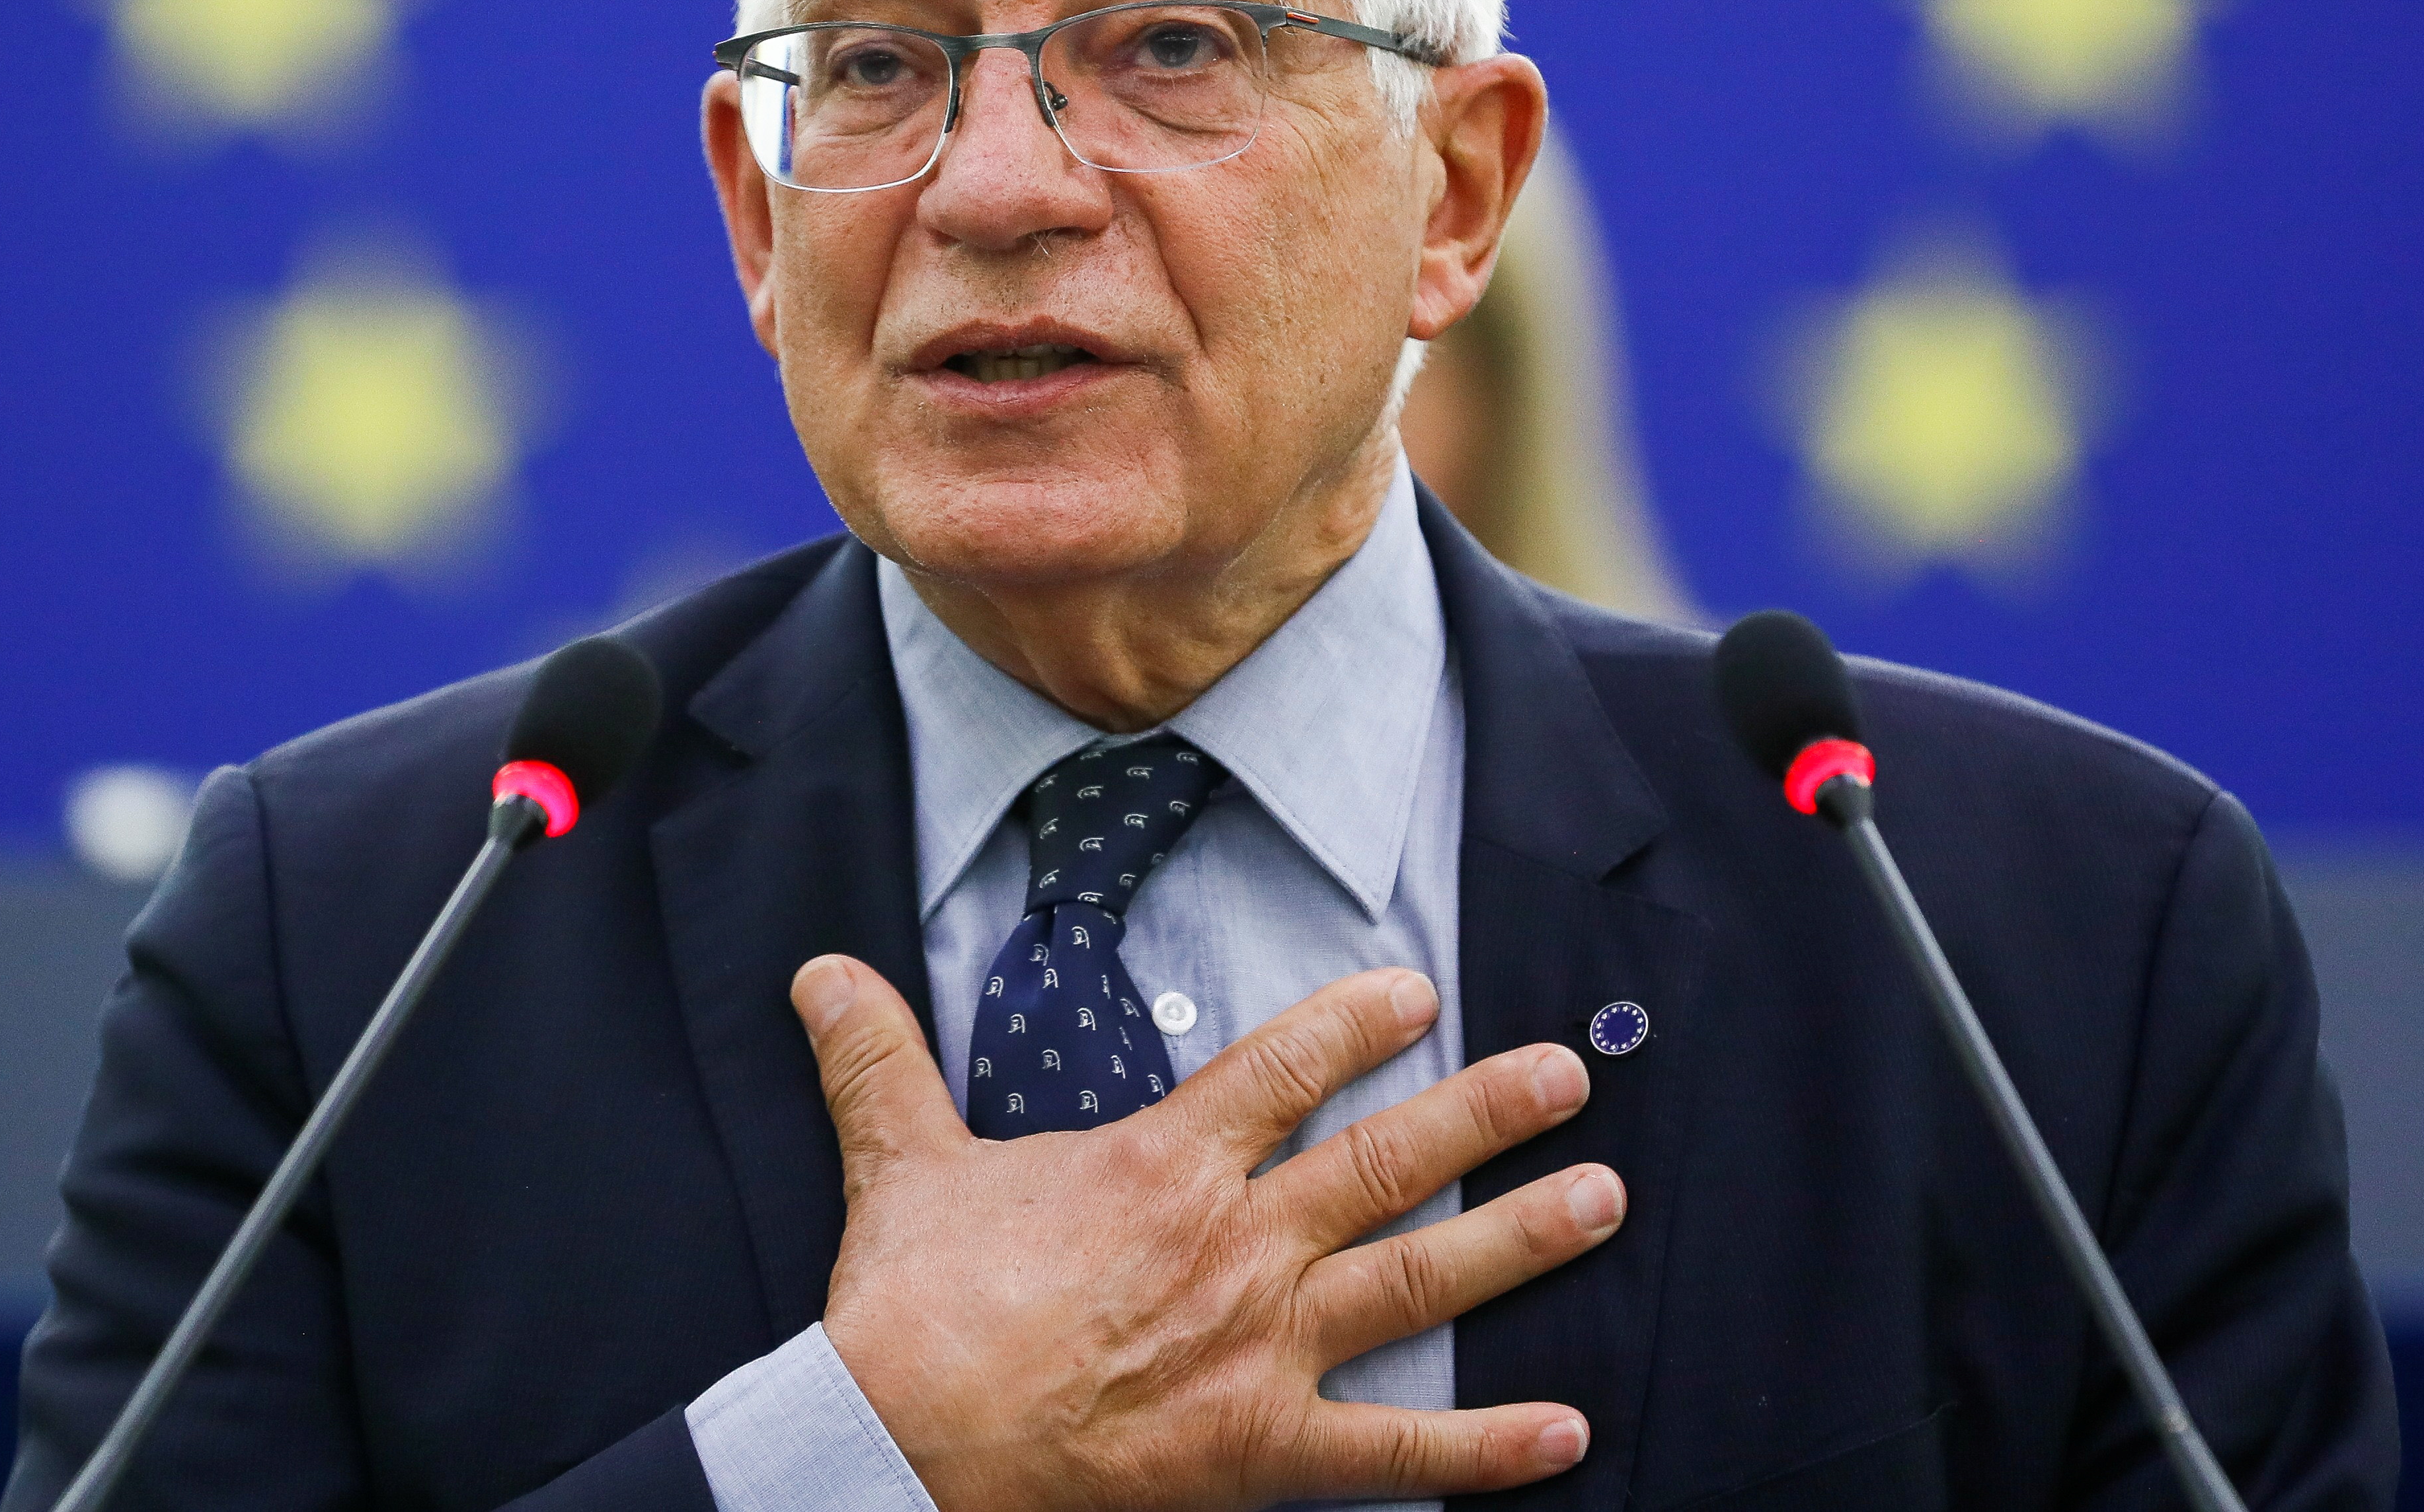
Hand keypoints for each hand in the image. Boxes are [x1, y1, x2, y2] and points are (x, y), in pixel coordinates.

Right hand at [792, 955, 1623, 1511]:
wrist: (901, 1441)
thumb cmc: (912, 1310)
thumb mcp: (899, 1162)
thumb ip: (878, 1061)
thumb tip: (819, 970)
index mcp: (1163, 1167)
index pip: (1282, 1070)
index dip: (1355, 1024)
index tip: (1417, 992)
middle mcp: (1236, 1244)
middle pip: (1386, 1160)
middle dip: (1487, 1113)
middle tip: (1569, 1077)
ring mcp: (1262, 1348)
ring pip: (1418, 1278)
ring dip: (1520, 1241)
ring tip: (1604, 1201)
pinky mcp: (1263, 1449)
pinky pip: (1396, 1452)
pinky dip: (1486, 1447)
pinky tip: (1569, 1430)